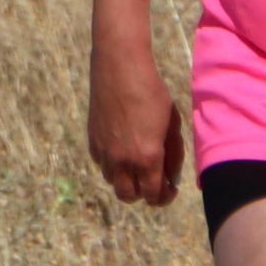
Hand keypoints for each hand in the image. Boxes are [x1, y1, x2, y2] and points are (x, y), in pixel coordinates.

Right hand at [90, 40, 186, 206]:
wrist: (120, 68)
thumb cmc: (152, 93)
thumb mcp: (172, 124)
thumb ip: (173, 154)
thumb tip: (172, 176)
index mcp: (147, 158)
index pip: (153, 196)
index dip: (163, 197)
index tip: (170, 189)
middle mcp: (122, 161)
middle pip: (129, 196)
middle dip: (143, 193)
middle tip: (153, 181)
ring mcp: (104, 152)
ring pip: (114, 181)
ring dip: (127, 178)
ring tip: (138, 161)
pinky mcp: (93, 141)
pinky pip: (102, 164)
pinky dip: (113, 163)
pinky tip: (123, 146)